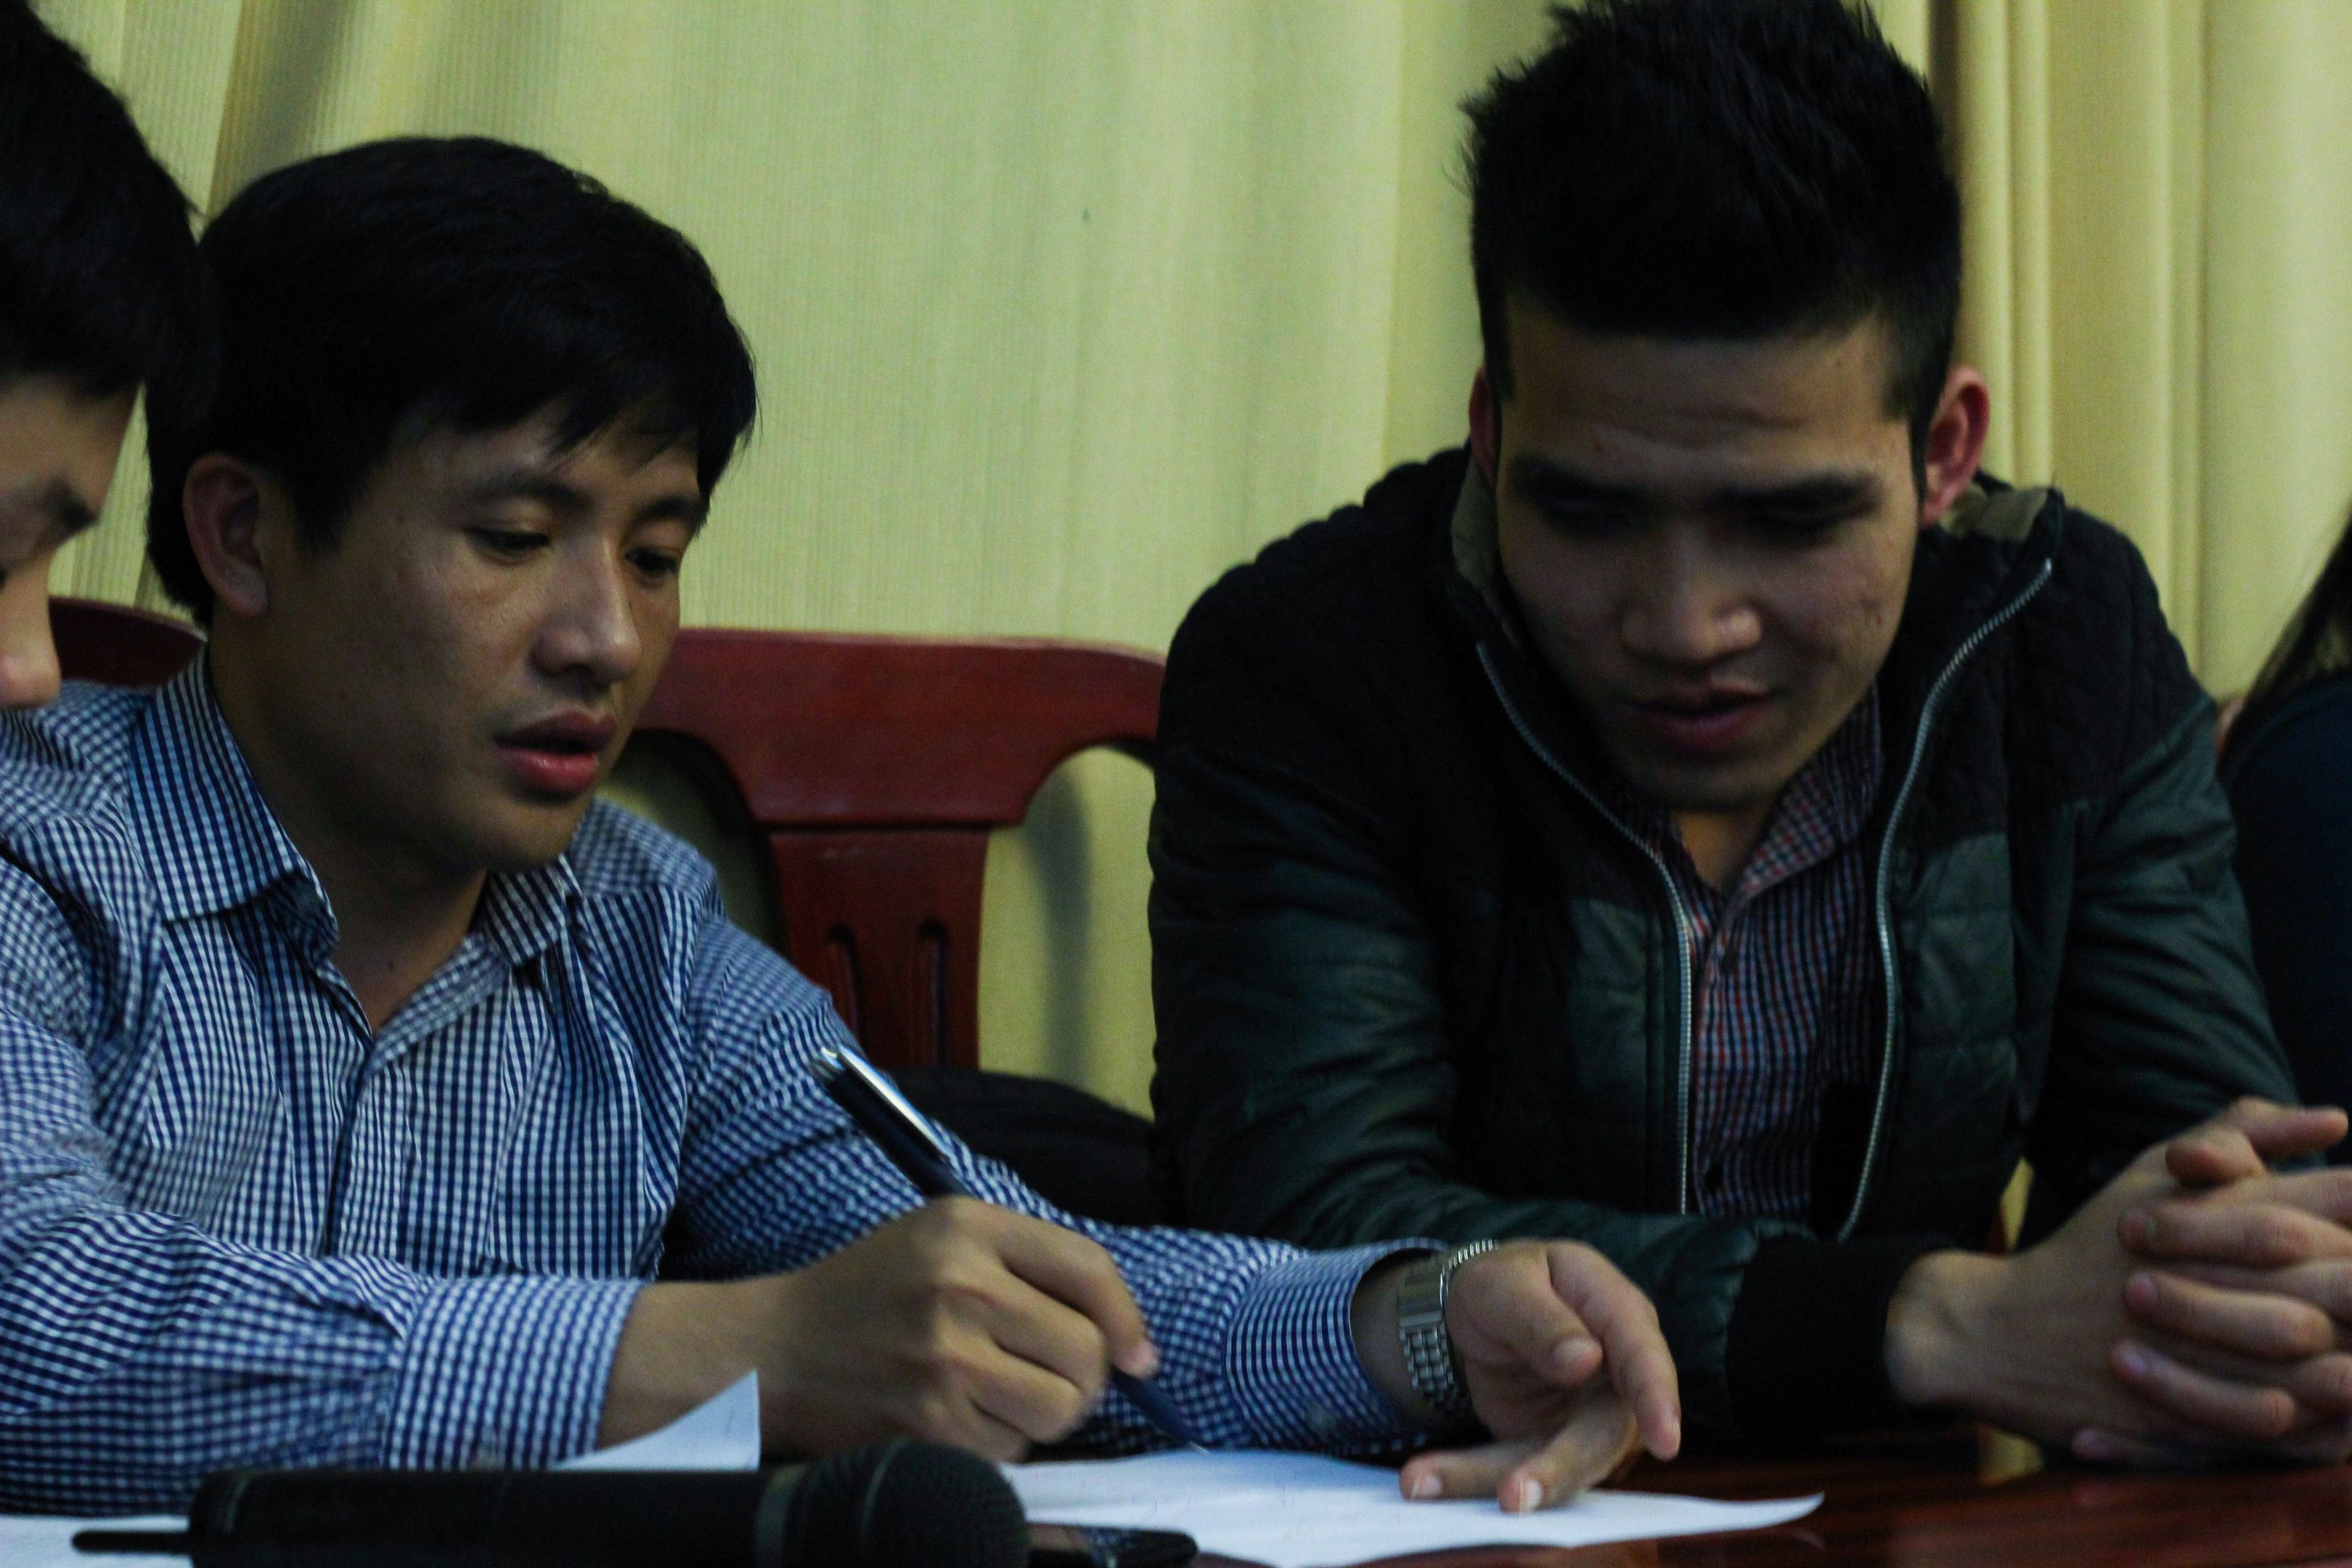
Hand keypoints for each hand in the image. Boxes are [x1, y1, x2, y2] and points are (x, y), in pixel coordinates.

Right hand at [601, 1198, 1154, 1461]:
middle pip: (1086, 1350)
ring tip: (1007, 1395)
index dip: (1128, 1318)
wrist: (778, 1350)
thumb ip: (1029, 1265)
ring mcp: (945, 1360)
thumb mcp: (943, 1237)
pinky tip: (963, 1415)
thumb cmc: (872, 1291)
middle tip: (1054, 1376)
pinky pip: (1014, 1449)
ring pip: (1060, 1409)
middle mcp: (961, 1287)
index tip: (1137, 1354)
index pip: (1088, 1268)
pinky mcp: (931, 1424)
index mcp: (969, 1227)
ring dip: (1049, 1414)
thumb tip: (1126, 1341)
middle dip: (1086, 1375)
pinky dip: (1003, 1442)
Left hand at [1358, 1241, 1680, 1511]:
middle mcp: (1616, 1373)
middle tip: (1513, 1495)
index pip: (1643, 1354)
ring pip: (1559, 1462)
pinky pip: (1518, 1469)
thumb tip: (1588, 1361)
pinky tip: (1424, 1479)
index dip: (1656, 1397)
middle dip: (1559, 1467)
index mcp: (1615, 1309)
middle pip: (1603, 1430)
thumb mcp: (1505, 1283)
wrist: (1482, 1312)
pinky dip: (1471, 1477)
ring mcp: (1590, 1417)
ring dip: (1503, 1480)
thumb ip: (1542, 1319)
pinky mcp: (1554, 1448)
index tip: (1664, 1441)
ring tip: (1435, 1484)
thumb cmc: (1505, 1283)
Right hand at [1885, 1104, 2351, 1461]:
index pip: (2331, 1199)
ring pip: (2316, 1362)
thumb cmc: (2089, 1245)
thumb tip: (2338, 1117)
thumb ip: (2240, 1136)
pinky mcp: (2180, 1409)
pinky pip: (2273, 1422)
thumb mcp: (2152, 1173)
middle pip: (2338, 1280)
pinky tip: (2334, 1417)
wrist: (1998, 1330)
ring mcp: (2191, 1346)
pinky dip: (2314, 1424)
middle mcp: (2206, 1272)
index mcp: (2208, 1208)